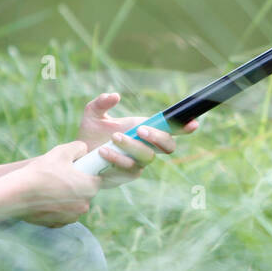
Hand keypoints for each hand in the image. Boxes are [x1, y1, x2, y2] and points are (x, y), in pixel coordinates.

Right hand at [2, 141, 103, 226]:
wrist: (17, 195)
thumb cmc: (41, 173)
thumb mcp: (62, 152)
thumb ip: (78, 148)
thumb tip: (84, 150)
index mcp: (90, 188)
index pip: (96, 178)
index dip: (86, 171)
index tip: (75, 168)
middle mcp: (84, 205)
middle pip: (84, 191)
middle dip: (75, 184)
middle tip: (59, 176)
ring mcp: (71, 217)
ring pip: (73, 203)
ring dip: (66, 196)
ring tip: (49, 187)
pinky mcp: (58, 224)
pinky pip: (61, 212)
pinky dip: (55, 206)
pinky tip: (44, 198)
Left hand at [77, 92, 199, 189]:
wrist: (78, 158)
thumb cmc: (90, 135)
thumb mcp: (93, 114)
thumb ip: (102, 103)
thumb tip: (114, 96)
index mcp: (145, 129)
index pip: (170, 129)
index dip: (184, 127)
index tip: (193, 123)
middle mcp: (146, 147)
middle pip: (168, 146)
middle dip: (158, 137)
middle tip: (140, 130)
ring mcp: (139, 162)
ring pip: (147, 157)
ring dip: (132, 146)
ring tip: (113, 137)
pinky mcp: (128, 174)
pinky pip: (130, 168)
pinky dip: (118, 158)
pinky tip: (104, 152)